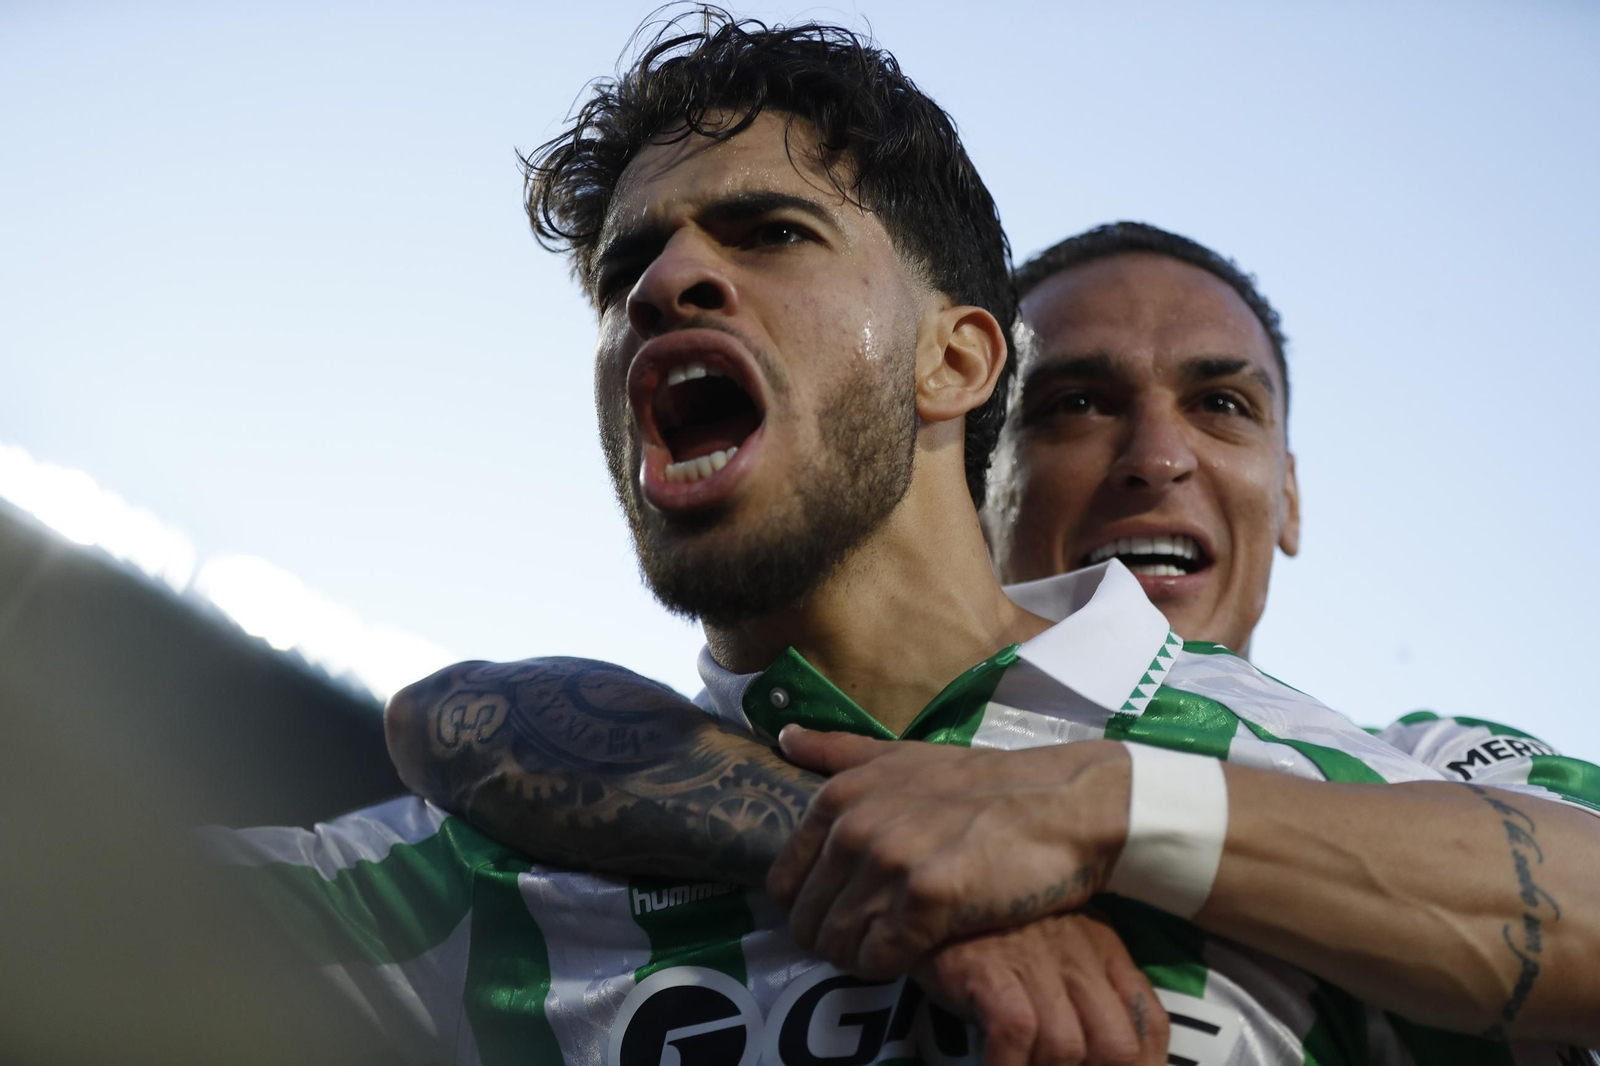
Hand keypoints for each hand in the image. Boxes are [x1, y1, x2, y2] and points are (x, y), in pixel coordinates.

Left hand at [767, 726, 1131, 977]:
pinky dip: (892, 967)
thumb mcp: (905, 755)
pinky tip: (918, 953)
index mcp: (840, 796)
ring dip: (863, 958)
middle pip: (808, 921)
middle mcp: (854, 826)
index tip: (849, 911)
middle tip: (875, 939)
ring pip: (839, 945)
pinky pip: (879, 958)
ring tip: (897, 948)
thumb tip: (785, 736)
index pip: (785, 883)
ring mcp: (888, 861)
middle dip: (835, 939)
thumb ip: (841, 750)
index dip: (813, 907)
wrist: (1063, 803)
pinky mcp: (926, 898)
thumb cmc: (986, 784)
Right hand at [915, 911, 1168, 1065]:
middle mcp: (1077, 954)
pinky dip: (1008, 1065)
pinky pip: (1015, 1033)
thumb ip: (1088, 986)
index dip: (1146, 1064)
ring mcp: (1034, 962)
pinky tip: (997, 1065)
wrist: (935, 890)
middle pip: (1117, 1045)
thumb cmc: (994, 928)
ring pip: (1068, 1046)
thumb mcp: (1055, 946)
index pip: (1150, 1020)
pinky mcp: (990, 969)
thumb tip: (1106, 1048)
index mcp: (1102, 948)